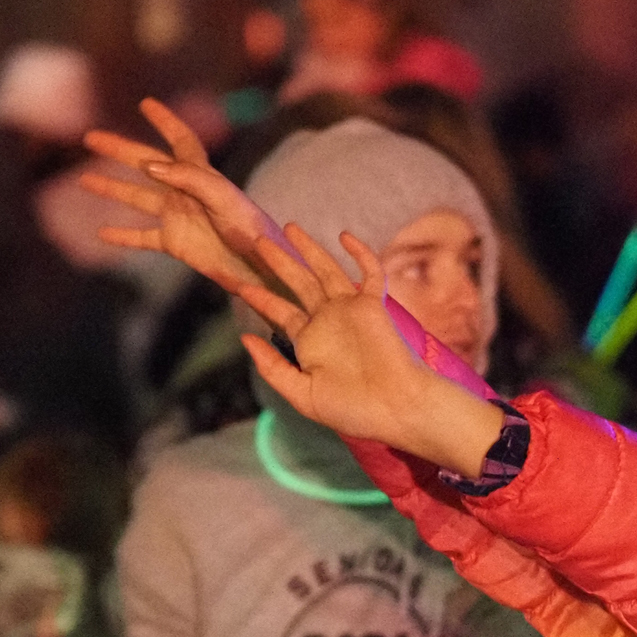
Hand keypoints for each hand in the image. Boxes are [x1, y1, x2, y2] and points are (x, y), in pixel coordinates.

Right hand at [81, 98, 278, 297]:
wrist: (260, 269)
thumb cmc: (250, 230)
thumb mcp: (223, 199)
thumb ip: (189, 179)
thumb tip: (149, 165)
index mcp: (202, 175)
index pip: (181, 140)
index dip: (166, 121)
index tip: (146, 103)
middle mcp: (185, 191)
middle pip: (145, 163)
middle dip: (119, 150)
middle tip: (90, 137)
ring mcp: (178, 217)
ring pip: (137, 198)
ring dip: (111, 189)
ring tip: (83, 180)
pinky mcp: (175, 243)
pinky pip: (142, 237)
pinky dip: (122, 236)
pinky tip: (101, 233)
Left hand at [238, 226, 505, 473]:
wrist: (396, 407)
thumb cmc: (353, 409)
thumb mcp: (302, 394)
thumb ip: (273, 368)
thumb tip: (245, 339)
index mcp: (310, 342)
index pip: (281, 312)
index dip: (261, 298)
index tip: (240, 285)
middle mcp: (329, 321)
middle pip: (299, 283)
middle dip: (279, 262)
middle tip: (257, 241)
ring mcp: (352, 310)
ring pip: (327, 270)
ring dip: (309, 248)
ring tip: (289, 227)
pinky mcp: (374, 306)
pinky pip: (370, 274)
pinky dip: (360, 254)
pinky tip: (344, 236)